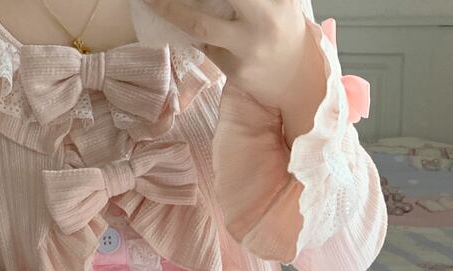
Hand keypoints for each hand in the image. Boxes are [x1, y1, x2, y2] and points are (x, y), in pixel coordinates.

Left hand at [143, 0, 327, 144]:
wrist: (301, 80)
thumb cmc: (284, 33)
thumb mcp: (278, 4)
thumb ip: (251, 0)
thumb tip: (206, 1)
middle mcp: (264, 18)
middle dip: (180, 1)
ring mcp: (248, 47)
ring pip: (201, 26)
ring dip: (171, 11)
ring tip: (152, 1)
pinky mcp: (237, 70)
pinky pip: (208, 48)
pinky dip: (197, 37)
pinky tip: (193, 31)